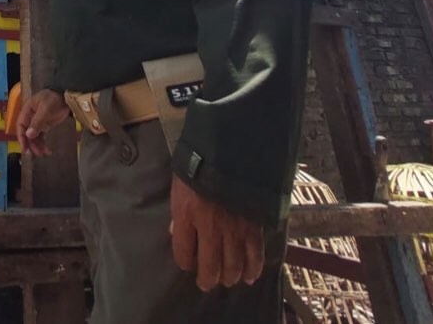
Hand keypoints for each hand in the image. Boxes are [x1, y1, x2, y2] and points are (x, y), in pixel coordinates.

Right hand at [15, 90, 69, 155]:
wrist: (66, 96)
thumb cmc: (54, 99)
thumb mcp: (46, 109)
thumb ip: (37, 122)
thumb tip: (29, 135)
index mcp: (27, 111)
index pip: (20, 126)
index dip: (21, 137)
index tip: (25, 148)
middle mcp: (30, 117)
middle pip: (27, 133)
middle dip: (31, 144)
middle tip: (35, 154)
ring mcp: (37, 122)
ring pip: (34, 136)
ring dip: (37, 145)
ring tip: (44, 153)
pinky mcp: (44, 125)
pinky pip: (41, 136)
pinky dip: (43, 143)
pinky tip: (47, 150)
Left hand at [170, 177, 264, 291]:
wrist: (229, 149)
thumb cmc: (198, 167)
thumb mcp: (179, 186)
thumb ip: (178, 212)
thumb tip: (177, 233)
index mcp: (187, 215)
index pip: (183, 252)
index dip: (184, 262)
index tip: (187, 265)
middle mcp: (210, 226)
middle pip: (210, 265)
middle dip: (207, 279)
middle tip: (206, 283)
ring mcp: (234, 228)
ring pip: (233, 265)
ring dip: (229, 277)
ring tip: (226, 280)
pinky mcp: (253, 225)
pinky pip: (255, 254)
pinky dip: (253, 268)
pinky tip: (249, 276)